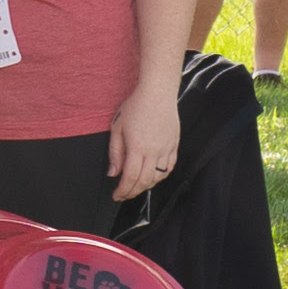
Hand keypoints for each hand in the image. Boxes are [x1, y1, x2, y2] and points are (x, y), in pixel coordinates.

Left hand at [107, 80, 181, 202]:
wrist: (157, 93)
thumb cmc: (135, 106)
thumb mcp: (117, 127)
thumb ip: (115, 153)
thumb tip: (113, 173)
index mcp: (138, 148)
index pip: (130, 178)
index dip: (123, 190)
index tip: (116, 195)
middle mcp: (154, 151)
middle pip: (144, 181)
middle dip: (132, 192)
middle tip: (123, 195)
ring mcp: (167, 149)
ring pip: (158, 177)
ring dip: (146, 186)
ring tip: (136, 187)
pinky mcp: (174, 145)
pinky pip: (169, 168)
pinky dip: (160, 177)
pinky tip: (152, 177)